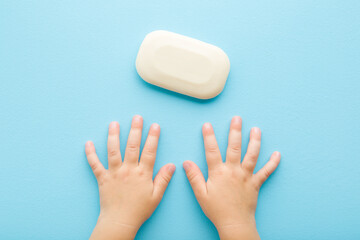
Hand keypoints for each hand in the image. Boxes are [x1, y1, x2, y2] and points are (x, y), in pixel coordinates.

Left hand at [86, 115, 175, 239]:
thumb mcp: (156, 196)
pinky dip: (90, 154)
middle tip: (137, 117)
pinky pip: (95, 164)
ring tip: (114, 123)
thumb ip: (163, 179)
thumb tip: (172, 165)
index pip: (149, 151)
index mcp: (142, 174)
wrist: (120, 222)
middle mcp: (128, 170)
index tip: (155, 125)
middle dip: (135, 130)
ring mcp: (114, 173)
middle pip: (132, 146)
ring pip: (113, 151)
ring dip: (113, 136)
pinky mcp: (102, 178)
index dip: (153, 137)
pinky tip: (88, 143)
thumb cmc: (139, 210)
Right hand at [183, 116, 280, 239]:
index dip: (209, 137)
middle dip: (235, 131)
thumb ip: (194, 177)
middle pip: (234, 147)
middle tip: (237, 118)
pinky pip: (266, 171)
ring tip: (256, 129)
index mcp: (218, 172)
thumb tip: (186, 162)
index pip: (212, 150)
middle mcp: (233, 171)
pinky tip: (277, 154)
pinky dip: (273, 163)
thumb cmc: (216, 210)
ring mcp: (246, 176)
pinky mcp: (256, 183)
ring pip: (252, 155)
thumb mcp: (201, 194)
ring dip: (255, 141)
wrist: (234, 223)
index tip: (207, 125)